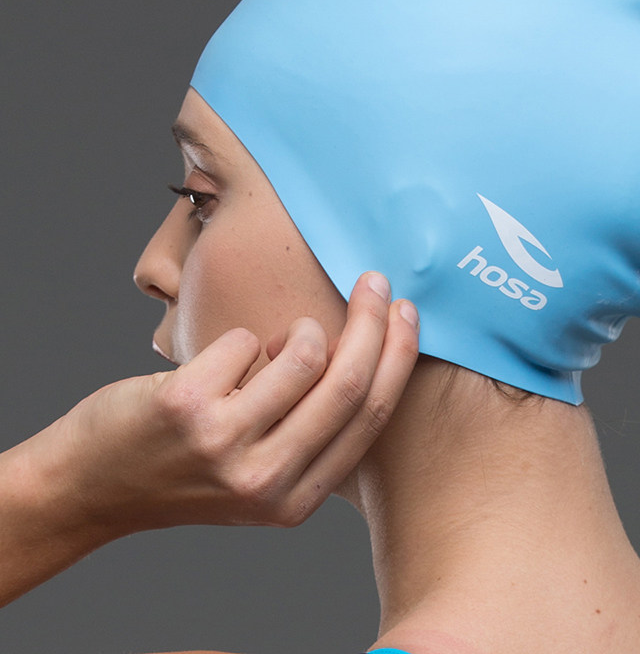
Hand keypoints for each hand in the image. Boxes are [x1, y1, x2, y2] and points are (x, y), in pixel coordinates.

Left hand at [0, 272, 417, 604]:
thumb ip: (309, 435)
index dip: (397, 357)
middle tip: (375, 282)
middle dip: (373, 321)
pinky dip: (240, 340)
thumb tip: (359, 350)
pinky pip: (245, 342)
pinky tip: (217, 364)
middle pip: (349, 383)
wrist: (92, 486)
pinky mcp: (188, 407)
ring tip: (275, 339)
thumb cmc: (185, 470)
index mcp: (296, 500)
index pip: (370, 418)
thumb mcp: (260, 479)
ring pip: (303, 356)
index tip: (405, 314)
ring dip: (299, 330)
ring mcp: (226, 445)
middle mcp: (267, 481)